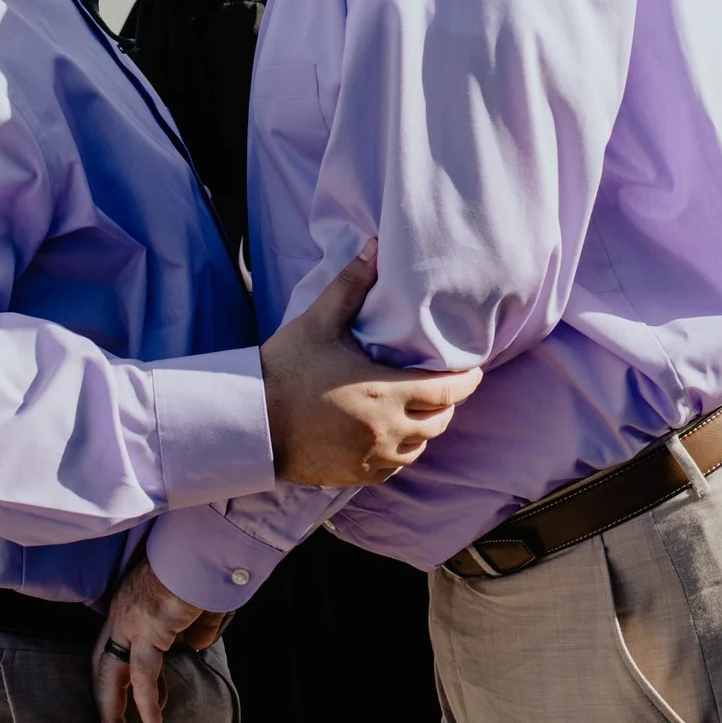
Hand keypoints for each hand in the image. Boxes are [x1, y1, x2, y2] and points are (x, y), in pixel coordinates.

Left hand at [92, 557, 226, 722]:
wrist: (206, 544)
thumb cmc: (203, 565)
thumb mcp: (194, 601)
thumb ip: (191, 624)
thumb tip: (194, 646)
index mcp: (129, 604)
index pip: (114, 649)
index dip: (120, 679)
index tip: (133, 701)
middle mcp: (122, 613)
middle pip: (102, 665)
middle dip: (104, 704)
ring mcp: (132, 619)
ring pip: (113, 675)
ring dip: (113, 713)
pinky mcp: (150, 627)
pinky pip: (144, 674)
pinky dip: (146, 702)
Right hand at [261, 239, 481, 485]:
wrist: (249, 422)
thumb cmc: (285, 368)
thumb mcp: (319, 322)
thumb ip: (352, 285)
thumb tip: (374, 247)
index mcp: (385, 392)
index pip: (449, 392)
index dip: (467, 382)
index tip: (472, 372)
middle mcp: (386, 430)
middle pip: (440, 421)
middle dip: (447, 403)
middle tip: (442, 386)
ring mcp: (372, 458)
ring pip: (419, 446)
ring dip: (424, 428)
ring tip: (415, 408)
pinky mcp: (356, 475)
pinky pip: (394, 468)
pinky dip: (400, 450)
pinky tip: (389, 434)